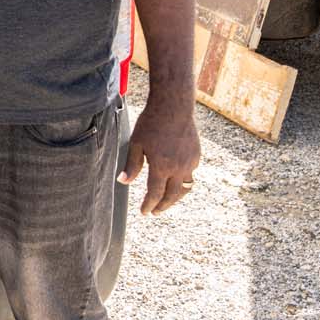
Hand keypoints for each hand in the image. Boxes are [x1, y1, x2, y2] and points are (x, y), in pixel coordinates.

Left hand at [119, 99, 200, 214]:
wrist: (173, 106)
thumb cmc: (151, 123)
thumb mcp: (136, 144)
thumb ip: (131, 165)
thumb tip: (123, 182)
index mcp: (161, 167)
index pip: (155, 194)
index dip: (149, 205)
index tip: (144, 212)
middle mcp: (178, 168)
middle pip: (172, 196)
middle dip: (162, 206)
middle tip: (155, 213)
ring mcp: (190, 163)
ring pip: (184, 189)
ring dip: (175, 198)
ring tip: (167, 202)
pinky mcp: (196, 156)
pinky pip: (190, 175)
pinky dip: (183, 182)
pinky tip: (176, 182)